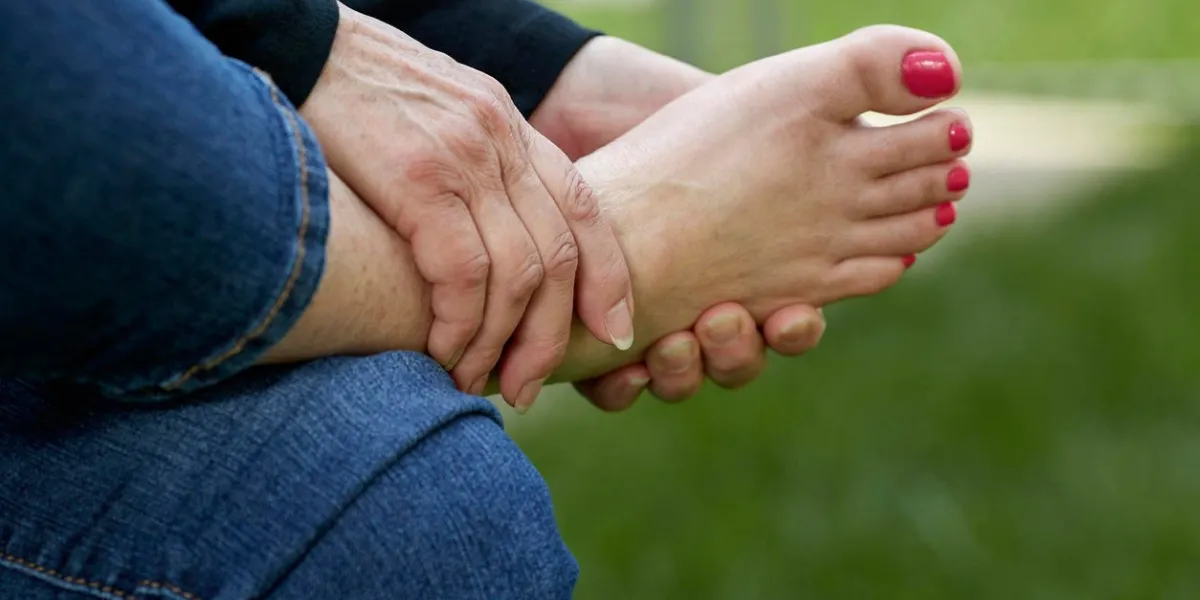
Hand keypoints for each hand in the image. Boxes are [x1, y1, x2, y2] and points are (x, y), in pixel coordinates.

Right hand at [300, 3, 634, 409]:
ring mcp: (464, 159)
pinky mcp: (417, 179)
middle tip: (528, 386)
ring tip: (475, 381)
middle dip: (550, 336)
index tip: (614, 332)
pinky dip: (458, 325)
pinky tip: (440, 351)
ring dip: (498, 344)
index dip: (609, 277)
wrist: (299, 46)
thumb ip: (475, 164)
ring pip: (517, 274)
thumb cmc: (358, 94)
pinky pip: (462, 273)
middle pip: (559, 256)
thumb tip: (485, 235)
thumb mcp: (439, 114)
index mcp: (510, 128)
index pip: (585, 208)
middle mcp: (500, 142)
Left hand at [531, 35, 826, 406]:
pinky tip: (624, 363)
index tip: (792, 313)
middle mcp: (705, 304)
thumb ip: (841, 124)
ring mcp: (650, 319)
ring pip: (683, 379)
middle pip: (738, 362)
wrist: (591, 120)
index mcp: (755, 272)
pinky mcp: (594, 329)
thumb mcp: (774, 113)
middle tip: (725, 320)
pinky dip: (623, 385)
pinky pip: (614, 388)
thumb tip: (931, 99)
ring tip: (674, 338)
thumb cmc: (683, 127)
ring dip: (686, 372)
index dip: (796, 330)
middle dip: (739, 354)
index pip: (791, 325)